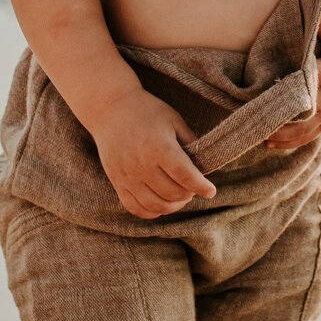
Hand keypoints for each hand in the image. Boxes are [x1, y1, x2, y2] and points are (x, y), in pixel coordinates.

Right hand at [86, 86, 218, 217]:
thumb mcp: (174, 120)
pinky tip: (161, 203)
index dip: (201, 187)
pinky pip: (135, 208)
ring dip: (173, 206)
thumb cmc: (147, 111)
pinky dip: (152, 211)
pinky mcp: (117, 182)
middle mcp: (142, 165)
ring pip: (156, 205)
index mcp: (159, 147)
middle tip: (193, 187)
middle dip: (189, 194)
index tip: (211, 191)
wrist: (110, 109)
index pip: (185, 176)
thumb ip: (190, 142)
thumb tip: (204, 166)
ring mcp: (127, 176)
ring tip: (179, 197)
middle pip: (173, 193)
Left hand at [263, 14, 320, 150]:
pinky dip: (291, 141)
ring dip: (282, 135)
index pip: (306, 84)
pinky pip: (310, 134)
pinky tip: (272, 144)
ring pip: (304, 129)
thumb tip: (316, 17)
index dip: (288, 88)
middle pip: (302, 113)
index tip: (267, 90)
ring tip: (258, 136)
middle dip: (279, 118)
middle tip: (253, 119)